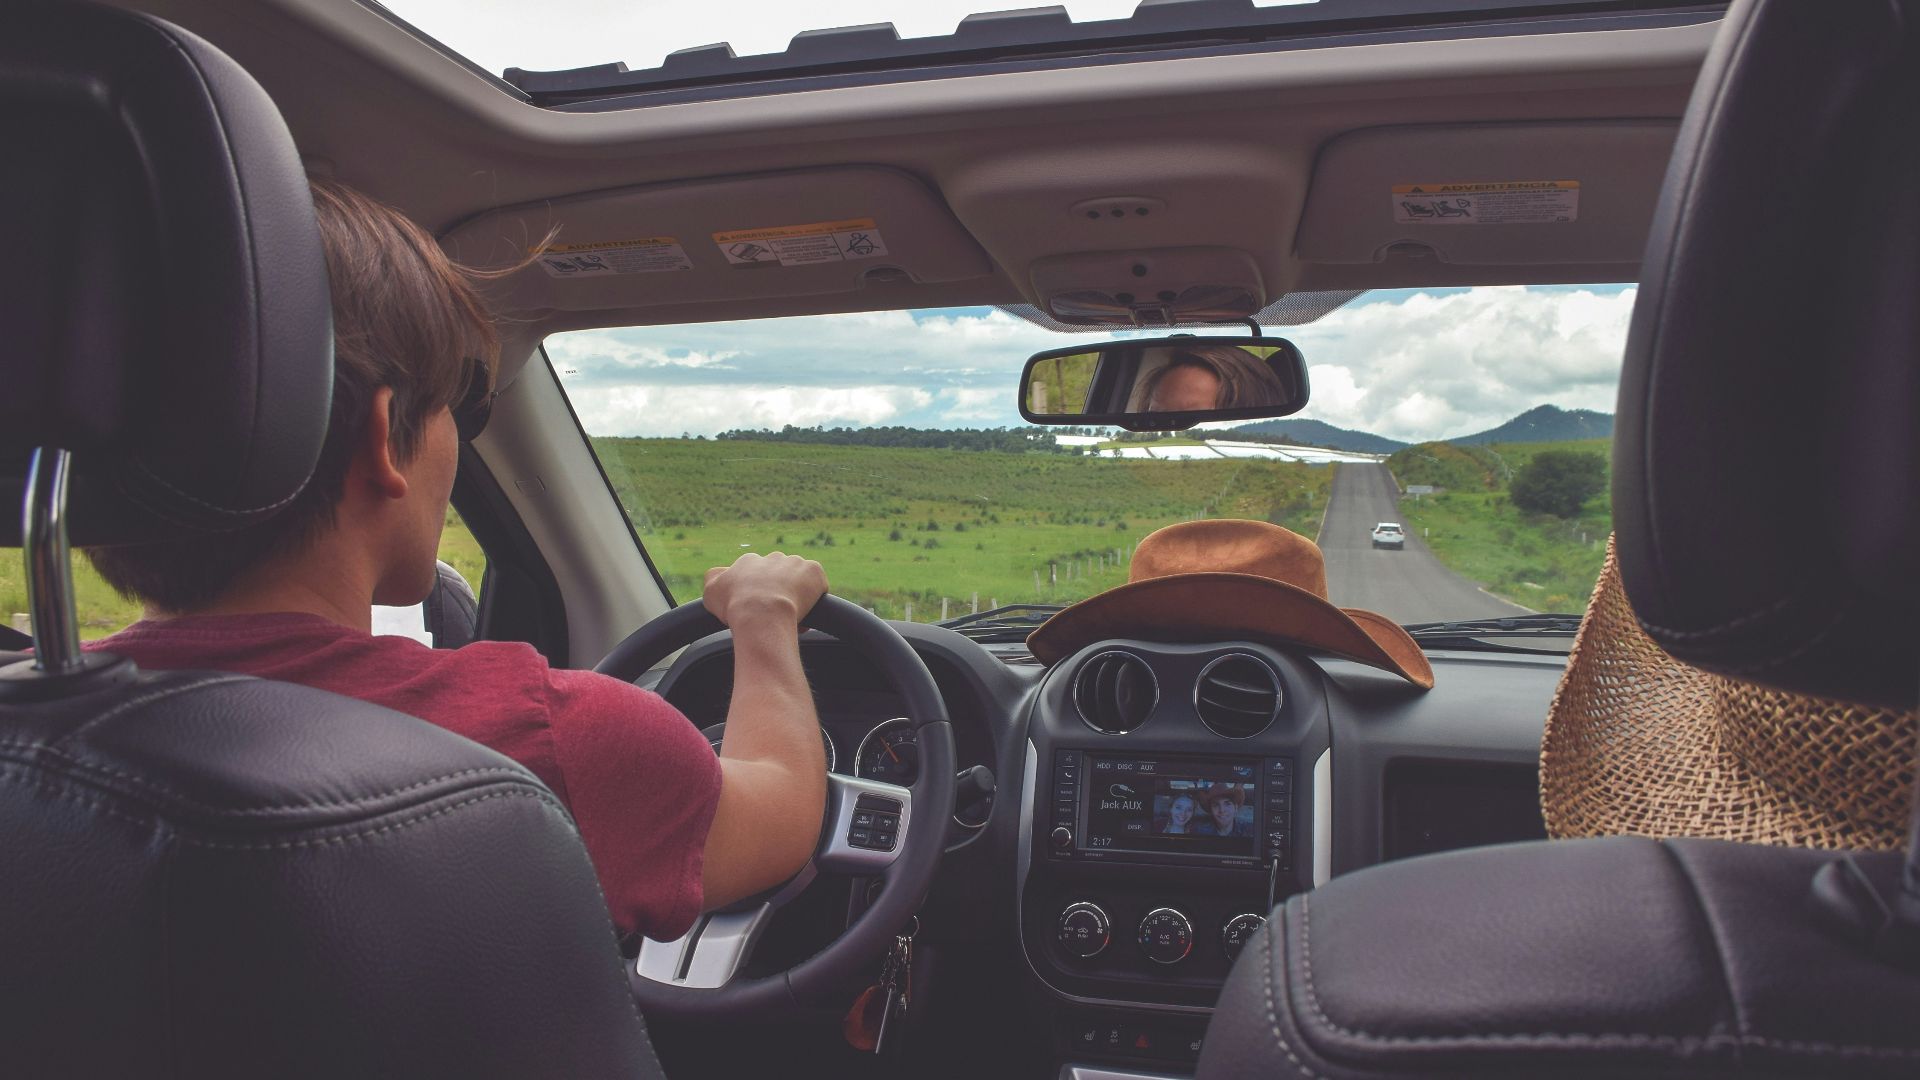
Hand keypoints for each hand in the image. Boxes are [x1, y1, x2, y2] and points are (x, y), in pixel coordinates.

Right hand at [702, 552, 828, 627]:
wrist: (762, 614)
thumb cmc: (735, 607)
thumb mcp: (711, 592)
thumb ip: (713, 579)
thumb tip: (718, 574)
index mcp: (748, 562)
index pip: (755, 575)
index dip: (757, 595)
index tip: (758, 611)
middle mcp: (772, 558)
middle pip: (778, 576)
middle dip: (778, 594)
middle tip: (775, 615)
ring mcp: (795, 563)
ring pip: (798, 581)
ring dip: (797, 597)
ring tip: (791, 619)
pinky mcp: (814, 571)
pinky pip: (818, 585)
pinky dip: (815, 599)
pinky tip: (806, 614)